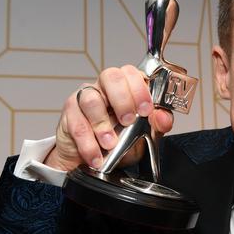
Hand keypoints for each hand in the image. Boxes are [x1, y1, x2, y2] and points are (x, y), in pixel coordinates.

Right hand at [44, 65, 173, 170]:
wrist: (98, 161)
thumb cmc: (123, 142)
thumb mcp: (146, 135)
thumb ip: (158, 125)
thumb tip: (162, 116)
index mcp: (127, 86)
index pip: (132, 73)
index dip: (140, 89)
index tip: (145, 110)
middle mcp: (105, 87)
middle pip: (111, 76)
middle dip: (122, 100)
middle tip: (128, 122)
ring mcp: (85, 97)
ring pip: (91, 99)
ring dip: (102, 124)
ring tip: (110, 143)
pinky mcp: (70, 113)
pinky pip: (77, 123)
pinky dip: (88, 142)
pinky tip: (96, 155)